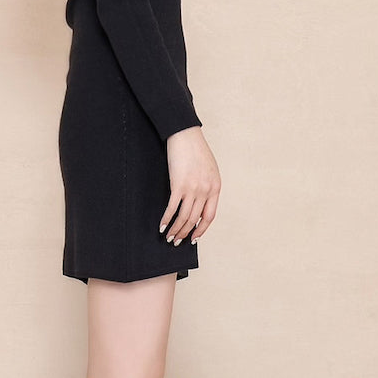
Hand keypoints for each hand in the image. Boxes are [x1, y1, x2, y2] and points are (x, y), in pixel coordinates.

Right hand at [160, 126, 220, 246]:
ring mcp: (193, 188)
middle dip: (185, 233)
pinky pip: (172, 208)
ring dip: (175, 230)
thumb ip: (207, 186)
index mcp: (215, 187)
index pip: (209, 216)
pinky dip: (166, 219)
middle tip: (177, 241)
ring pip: (184, 217)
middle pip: (195, 219)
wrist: (185, 135)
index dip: (201, 229)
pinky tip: (162, 226)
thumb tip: (199, 204)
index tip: (194, 238)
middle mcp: (206, 190)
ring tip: (169, 237)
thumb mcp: (209, 170)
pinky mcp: (178, 185)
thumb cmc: (196, 150)